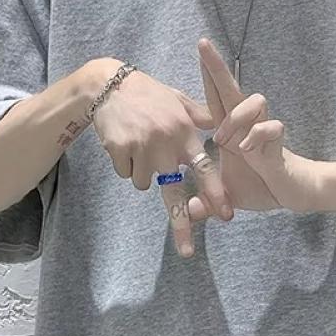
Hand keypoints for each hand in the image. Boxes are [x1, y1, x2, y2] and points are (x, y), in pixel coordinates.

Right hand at [89, 58, 232, 257]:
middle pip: (174, 193)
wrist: (110, 84)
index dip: (215, 193)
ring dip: (142, 173)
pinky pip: (125, 174)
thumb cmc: (150, 93)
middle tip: (188, 251)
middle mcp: (166, 144)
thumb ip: (201, 116)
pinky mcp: (120, 149)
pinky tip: (124, 142)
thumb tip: (221, 125)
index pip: (205, 169)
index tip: (226, 213)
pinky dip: (125, 164)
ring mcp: (142, 148)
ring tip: (140, 145)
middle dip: (182, 224)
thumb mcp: (179, 101)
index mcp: (185, 134)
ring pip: (144, 184)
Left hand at [190, 38, 323, 216]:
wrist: (292, 195)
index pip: (215, 99)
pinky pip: (272, 127)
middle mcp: (246, 126)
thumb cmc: (261, 187)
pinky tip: (247, 151)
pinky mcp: (279, 144)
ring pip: (255, 100)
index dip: (207, 76)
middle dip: (217, 68)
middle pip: (232, 88)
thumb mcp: (226, 197)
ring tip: (223, 140)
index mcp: (231, 133)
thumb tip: (187, 213)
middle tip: (203, 45)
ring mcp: (263, 132)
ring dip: (236, 115)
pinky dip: (256, 136)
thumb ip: (206, 203)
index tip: (198, 50)